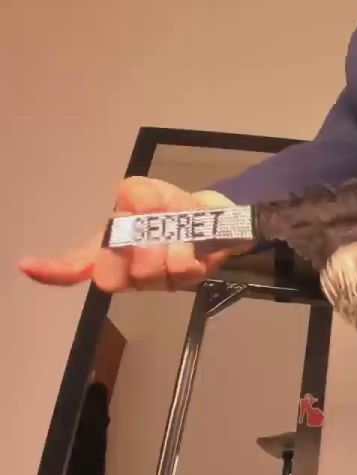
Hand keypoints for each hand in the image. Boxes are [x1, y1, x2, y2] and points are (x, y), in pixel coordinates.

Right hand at [19, 177, 247, 291]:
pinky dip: (188, 250)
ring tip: (177, 232)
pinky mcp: (185, 282)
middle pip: (111, 276)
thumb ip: (135, 194)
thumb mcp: (145, 191)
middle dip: (130, 247)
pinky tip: (193, 245)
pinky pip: (181, 271)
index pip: (74, 267)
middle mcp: (126, 273)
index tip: (28, 266)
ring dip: (165, 243)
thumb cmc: (167, 207)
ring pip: (148, 272)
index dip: (53, 270)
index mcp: (107, 250)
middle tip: (150, 229)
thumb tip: (138, 207)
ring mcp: (155, 282)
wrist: (210, 216)